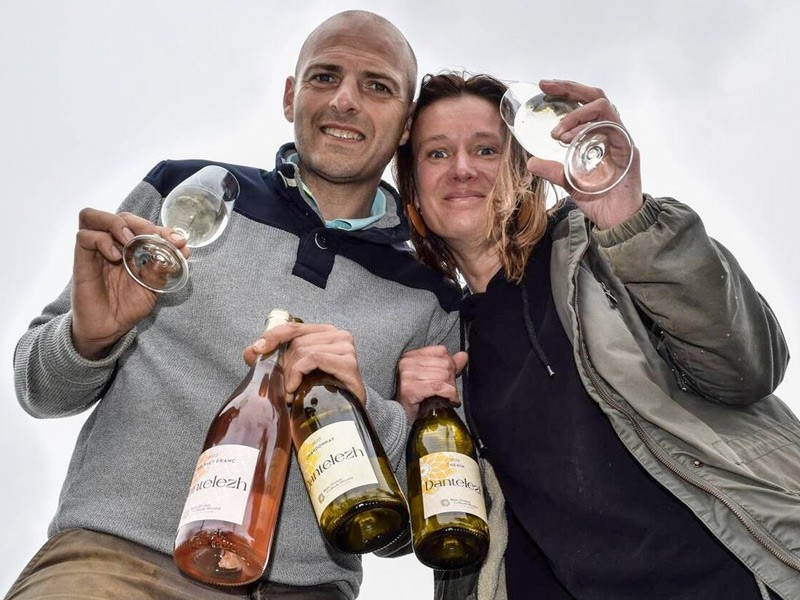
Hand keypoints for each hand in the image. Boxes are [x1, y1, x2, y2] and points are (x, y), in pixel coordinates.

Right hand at [70, 208, 188, 358]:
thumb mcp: (153, 286)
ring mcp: (95, 251)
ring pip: (93, 216)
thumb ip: (164, 268)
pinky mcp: (82, 260)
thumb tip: (183, 249)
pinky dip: (101, 241)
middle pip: (121, 216)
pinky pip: (84, 237)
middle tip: (155, 238)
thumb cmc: (128, 305)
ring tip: (130, 241)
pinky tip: (115, 257)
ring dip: (116, 223)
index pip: (142, 225)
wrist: (109, 328)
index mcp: (130, 249)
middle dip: (142, 224)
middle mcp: (112, 245)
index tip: (178, 241)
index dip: (160, 228)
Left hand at [245, 322, 366, 404]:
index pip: (293, 327)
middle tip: (282, 386)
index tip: (257, 349)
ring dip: (292, 373)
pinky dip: (300, 371)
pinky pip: (315, 358)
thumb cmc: (323, 389)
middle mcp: (338, 335)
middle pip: (298, 343)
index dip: (273, 336)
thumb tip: (250, 351)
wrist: (347, 412)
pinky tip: (296, 387)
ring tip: (290, 391)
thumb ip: (274, 360)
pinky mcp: (349, 362)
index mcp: (325, 332)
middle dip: (284, 365)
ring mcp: (346, 347)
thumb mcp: (296, 372)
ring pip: (305, 351)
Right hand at [396, 346, 468, 422]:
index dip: (451, 365)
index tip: (451, 378)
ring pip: (444, 375)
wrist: (400, 417)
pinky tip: (451, 400)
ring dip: (452, 389)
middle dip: (452, 379)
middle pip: (444, 364)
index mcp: (410, 356)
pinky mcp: (410, 388)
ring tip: (450, 397)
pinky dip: (450, 394)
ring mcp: (407, 375)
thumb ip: (448, 366)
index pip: (441, 351)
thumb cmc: (416, 399)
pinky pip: (439, 387)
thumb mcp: (432, 379)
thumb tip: (463, 356)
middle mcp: (407, 362)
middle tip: (450, 391)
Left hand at [526, 79, 642, 229]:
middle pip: (595, 97)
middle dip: (570, 88)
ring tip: (557, 132)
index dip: (567, 92)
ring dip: (576, 115)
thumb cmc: (598, 199)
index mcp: (600, 135)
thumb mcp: (569, 182)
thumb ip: (552, 170)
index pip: (585, 103)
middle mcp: (612, 132)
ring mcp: (621, 139)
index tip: (543, 87)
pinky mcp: (628, 150)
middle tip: (547, 86)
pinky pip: (611, 128)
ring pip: (603, 107)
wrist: (617, 220)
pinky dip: (588, 129)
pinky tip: (570, 139)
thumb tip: (531, 162)